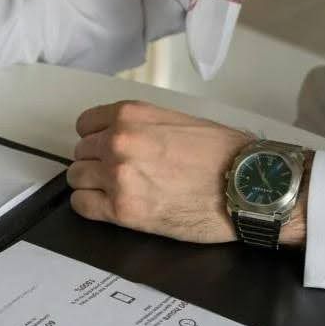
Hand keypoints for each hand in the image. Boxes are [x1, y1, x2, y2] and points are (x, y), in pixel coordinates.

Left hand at [67, 100, 308, 246]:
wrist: (247, 186)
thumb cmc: (225, 155)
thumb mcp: (178, 121)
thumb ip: (142, 126)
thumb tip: (123, 138)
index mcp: (131, 115)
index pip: (85, 125)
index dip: (96, 139)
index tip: (106, 149)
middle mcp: (118, 141)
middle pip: (81, 153)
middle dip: (96, 163)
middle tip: (120, 174)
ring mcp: (117, 176)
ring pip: (77, 178)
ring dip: (93, 185)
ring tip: (116, 192)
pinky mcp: (122, 210)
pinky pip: (82, 206)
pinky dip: (91, 207)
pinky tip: (109, 208)